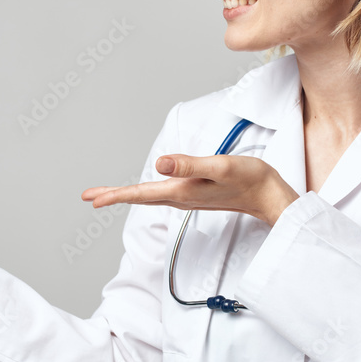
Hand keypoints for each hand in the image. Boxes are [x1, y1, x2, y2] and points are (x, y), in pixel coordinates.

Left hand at [81, 154, 299, 226]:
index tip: (92, 198)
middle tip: (89, 196)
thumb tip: (159, 163)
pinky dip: (147, 193)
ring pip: (150, 197)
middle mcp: (182, 198)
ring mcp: (189, 198)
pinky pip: (163, 195)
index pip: (141, 194)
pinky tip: (146, 190)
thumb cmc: (250, 179)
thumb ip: (189, 165)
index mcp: (182, 192)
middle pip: (140, 198)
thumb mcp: (220, 167)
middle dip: (114, 196)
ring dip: (128, 195)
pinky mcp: (196, 194)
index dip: (115, 194)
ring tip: (108, 193)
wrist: (271, 195)